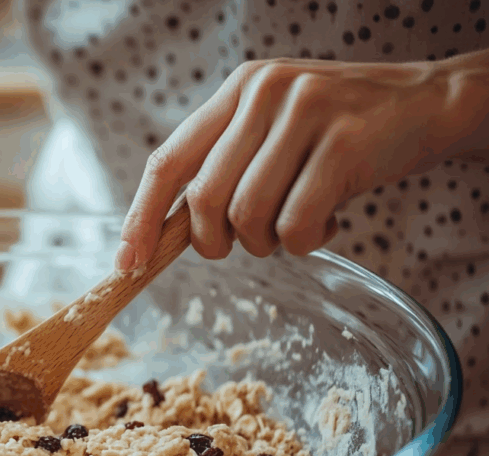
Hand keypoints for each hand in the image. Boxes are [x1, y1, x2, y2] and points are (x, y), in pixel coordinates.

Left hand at [117, 57, 460, 268]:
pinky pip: (294, 224)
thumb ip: (225, 165)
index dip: (141, 218)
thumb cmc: (340, 131)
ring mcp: (304, 114)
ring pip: (247, 216)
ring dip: (265, 244)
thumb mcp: (274, 130)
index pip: (167, 161)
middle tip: (242, 246)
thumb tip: (164, 232)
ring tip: (295, 227)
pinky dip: (305, 242)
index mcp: (236, 92)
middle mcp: (263, 94)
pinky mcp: (343, 145)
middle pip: (203, 199)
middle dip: (214, 243)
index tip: (127, 263)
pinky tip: (328, 222)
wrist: (429, 103)